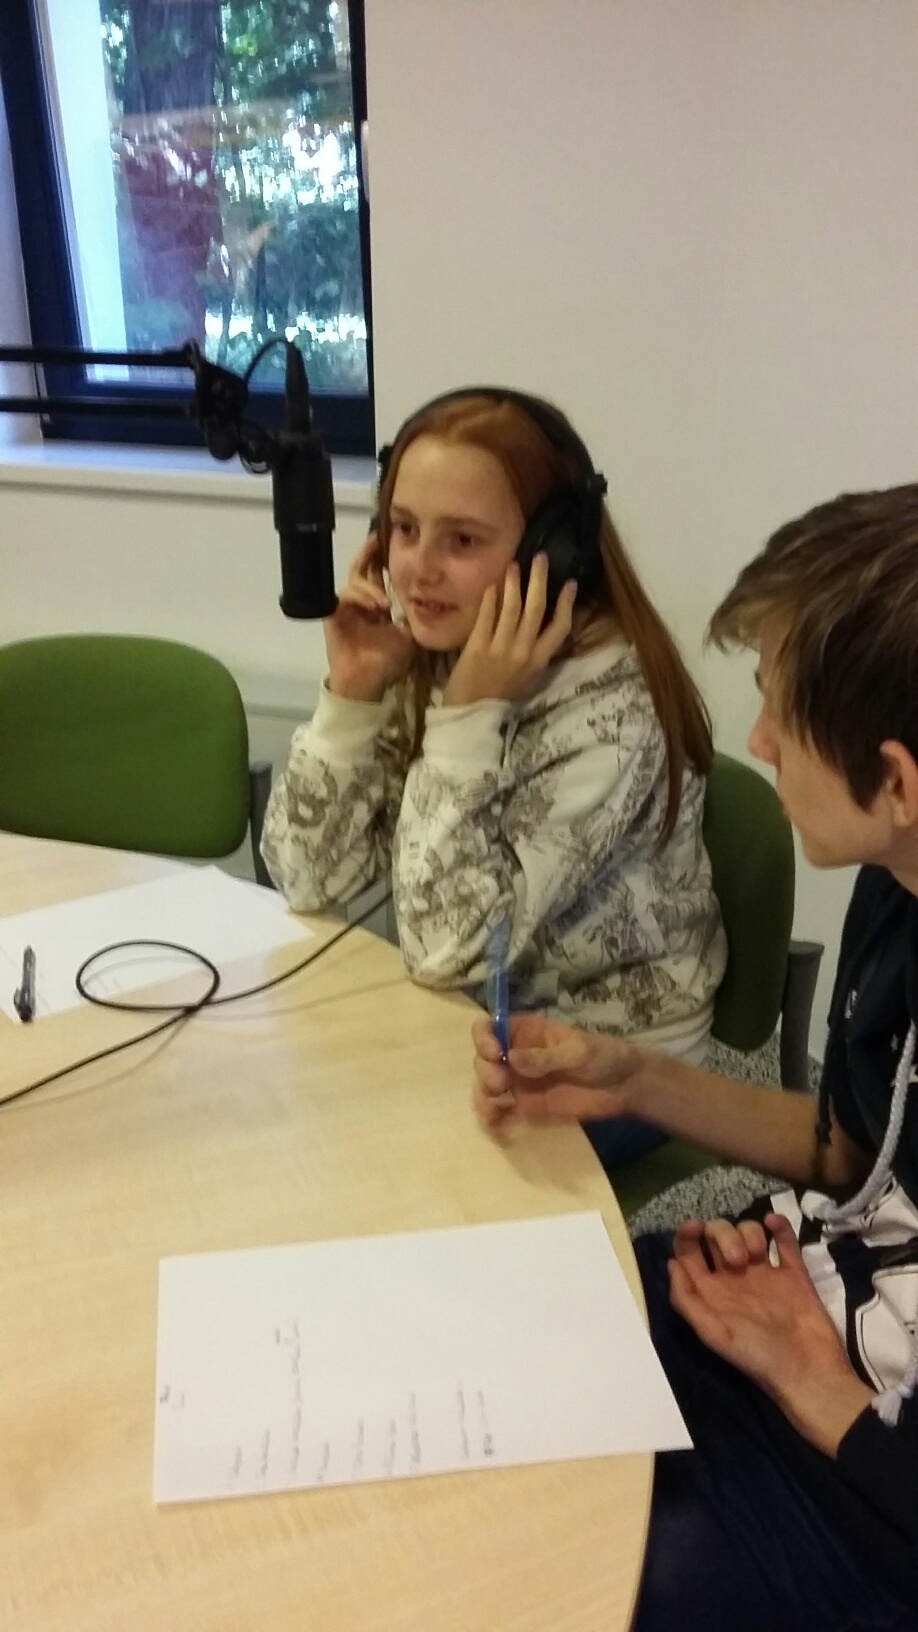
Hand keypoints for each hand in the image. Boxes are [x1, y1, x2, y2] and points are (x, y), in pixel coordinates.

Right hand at [324, 534, 415, 701]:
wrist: (367, 685)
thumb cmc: (387, 663)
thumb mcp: (409, 635)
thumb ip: (415, 616)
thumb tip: (433, 599)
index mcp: (375, 604)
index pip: (376, 573)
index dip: (382, 557)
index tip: (392, 541)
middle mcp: (359, 602)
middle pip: (360, 568)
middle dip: (369, 553)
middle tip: (378, 538)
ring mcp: (345, 609)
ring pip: (354, 581)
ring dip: (370, 587)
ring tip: (385, 601)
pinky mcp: (333, 617)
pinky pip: (344, 597)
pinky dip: (360, 598)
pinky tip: (375, 606)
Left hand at [442, 554, 576, 707]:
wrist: (471, 712)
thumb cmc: (500, 696)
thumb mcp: (528, 677)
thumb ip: (536, 652)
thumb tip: (542, 624)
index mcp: (539, 661)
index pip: (560, 628)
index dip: (566, 603)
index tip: (570, 583)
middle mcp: (523, 651)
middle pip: (536, 608)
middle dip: (540, 580)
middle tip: (540, 558)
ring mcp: (500, 647)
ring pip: (512, 607)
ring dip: (514, 582)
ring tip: (514, 564)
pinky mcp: (477, 645)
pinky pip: (486, 615)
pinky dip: (490, 598)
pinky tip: (491, 585)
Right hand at [472, 1011, 642, 1133]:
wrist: (623, 1087)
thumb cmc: (603, 1057)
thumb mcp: (578, 1051)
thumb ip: (546, 1057)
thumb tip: (511, 1059)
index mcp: (526, 1032)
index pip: (490, 1028)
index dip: (483, 1038)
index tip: (494, 1053)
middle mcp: (515, 1055)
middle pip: (483, 1059)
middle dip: (485, 1071)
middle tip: (501, 1083)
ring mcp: (518, 1082)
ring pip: (486, 1086)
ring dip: (483, 1096)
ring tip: (493, 1109)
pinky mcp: (525, 1107)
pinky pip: (501, 1112)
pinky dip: (492, 1119)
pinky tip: (496, 1126)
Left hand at [668, 1213, 873, 1454]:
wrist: (807, 1369)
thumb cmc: (756, 1354)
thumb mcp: (713, 1332)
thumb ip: (687, 1299)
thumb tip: (671, 1263)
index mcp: (712, 1293)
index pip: (690, 1254)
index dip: (687, 1235)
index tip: (695, 1225)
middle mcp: (735, 1280)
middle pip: (718, 1237)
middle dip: (724, 1236)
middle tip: (738, 1261)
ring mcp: (765, 1274)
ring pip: (749, 1233)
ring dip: (749, 1232)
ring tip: (758, 1254)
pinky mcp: (794, 1274)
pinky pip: (785, 1241)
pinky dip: (779, 1226)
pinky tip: (773, 1223)